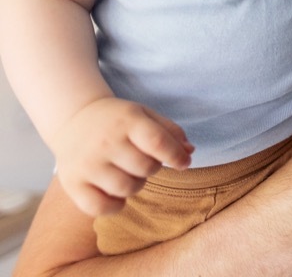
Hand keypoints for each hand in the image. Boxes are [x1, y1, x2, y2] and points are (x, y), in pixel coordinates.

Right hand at [50, 97, 192, 216]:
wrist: (73, 119)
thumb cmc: (117, 120)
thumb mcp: (145, 115)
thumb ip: (170, 132)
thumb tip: (189, 152)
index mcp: (126, 121)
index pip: (157, 142)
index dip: (176, 156)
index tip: (184, 163)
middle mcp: (105, 142)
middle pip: (145, 168)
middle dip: (153, 168)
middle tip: (143, 161)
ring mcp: (86, 164)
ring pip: (126, 189)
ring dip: (136, 185)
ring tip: (128, 173)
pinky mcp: (72, 184)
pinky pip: (100, 207)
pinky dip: (114, 206)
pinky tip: (115, 192)